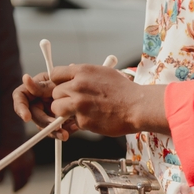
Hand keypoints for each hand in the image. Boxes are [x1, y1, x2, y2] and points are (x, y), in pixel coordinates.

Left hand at [0, 144, 34, 191]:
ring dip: (25, 180)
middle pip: (26, 180)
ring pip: (29, 175)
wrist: (13, 135)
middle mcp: (25, 165)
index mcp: (17, 167)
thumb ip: (0, 173)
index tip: (14, 192)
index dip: (16, 188)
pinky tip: (23, 174)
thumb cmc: (4, 148)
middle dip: (22, 186)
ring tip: (20, 183)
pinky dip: (28, 173)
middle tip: (17, 190)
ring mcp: (30, 162)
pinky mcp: (32, 158)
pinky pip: (31, 169)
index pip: (19, 182)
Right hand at [13, 72, 76, 139]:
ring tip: (66, 134)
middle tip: (56, 127)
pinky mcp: (57, 120)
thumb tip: (25, 78)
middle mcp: (38, 101)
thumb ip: (42, 85)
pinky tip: (74, 127)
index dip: (20, 108)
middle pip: (33, 115)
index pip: (20, 97)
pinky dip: (65, 130)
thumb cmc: (71, 81)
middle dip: (44, 123)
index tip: (27, 118)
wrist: (87, 90)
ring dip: (54, 131)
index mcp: (33, 89)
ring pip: (44, 126)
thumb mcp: (58, 82)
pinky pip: (56, 129)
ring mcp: (47, 111)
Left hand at [50, 65, 167, 136]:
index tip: (63, 88)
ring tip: (79, 112)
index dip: (58, 82)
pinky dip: (80, 122)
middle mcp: (78, 85)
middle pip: (55, 92)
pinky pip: (71, 121)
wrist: (138, 106)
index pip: (55, 74)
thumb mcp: (104, 73)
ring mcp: (79, 103)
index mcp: (83, 71)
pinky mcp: (83, 119)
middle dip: (62, 99)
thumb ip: (85, 75)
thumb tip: (71, 74)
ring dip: (64, 112)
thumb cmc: (125, 91)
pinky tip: (93, 119)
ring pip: (56, 107)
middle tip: (74, 103)